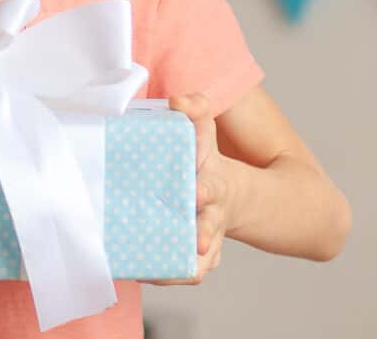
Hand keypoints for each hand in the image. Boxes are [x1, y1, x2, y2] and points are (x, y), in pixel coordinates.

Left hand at [144, 92, 229, 285]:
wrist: (232, 195)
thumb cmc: (205, 160)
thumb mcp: (203, 130)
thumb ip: (194, 109)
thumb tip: (178, 100)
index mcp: (214, 179)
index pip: (212, 181)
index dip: (206, 190)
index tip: (197, 192)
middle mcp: (214, 211)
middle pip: (211, 225)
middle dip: (205, 232)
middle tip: (197, 241)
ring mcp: (209, 235)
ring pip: (204, 259)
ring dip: (186, 265)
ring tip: (155, 270)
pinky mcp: (201, 256)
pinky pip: (189, 273)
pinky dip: (170, 276)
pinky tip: (144, 271)